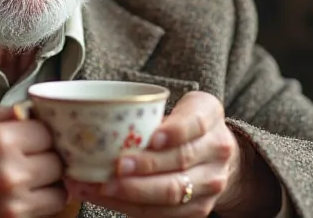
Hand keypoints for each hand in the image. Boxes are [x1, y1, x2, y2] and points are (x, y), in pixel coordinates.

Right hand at [0, 105, 67, 217]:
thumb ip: (6, 115)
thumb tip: (36, 110)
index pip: (47, 131)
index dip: (41, 134)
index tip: (34, 139)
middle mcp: (9, 169)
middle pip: (57, 159)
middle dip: (47, 157)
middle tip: (33, 159)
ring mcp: (14, 200)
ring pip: (59, 185)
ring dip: (50, 181)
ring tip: (32, 178)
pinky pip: (51, 207)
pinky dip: (45, 200)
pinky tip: (27, 194)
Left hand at [68, 91, 246, 216]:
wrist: (215, 155)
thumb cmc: (183, 124)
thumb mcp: (176, 105)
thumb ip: (150, 110)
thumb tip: (95, 117)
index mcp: (209, 115)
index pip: (194, 122)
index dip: (173, 131)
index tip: (150, 138)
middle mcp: (217, 150)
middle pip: (180, 161)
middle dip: (145, 167)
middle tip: (114, 167)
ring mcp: (211, 182)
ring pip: (171, 192)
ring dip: (131, 192)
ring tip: (97, 186)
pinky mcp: (199, 208)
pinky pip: (163, 213)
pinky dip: (129, 206)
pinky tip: (104, 197)